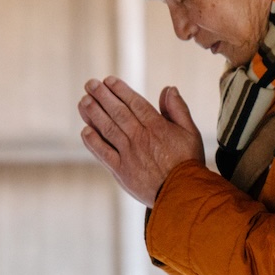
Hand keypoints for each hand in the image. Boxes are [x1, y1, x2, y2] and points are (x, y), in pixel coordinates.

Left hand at [78, 77, 205, 205]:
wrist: (183, 194)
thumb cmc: (188, 163)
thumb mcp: (190, 132)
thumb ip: (178, 109)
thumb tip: (168, 88)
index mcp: (157, 127)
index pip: (134, 103)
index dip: (119, 90)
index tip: (108, 80)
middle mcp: (140, 138)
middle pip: (117, 112)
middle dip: (102, 96)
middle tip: (90, 84)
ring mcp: (129, 154)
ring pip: (107, 128)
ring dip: (94, 113)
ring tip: (84, 101)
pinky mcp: (121, 171)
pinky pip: (103, 153)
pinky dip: (93, 141)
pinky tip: (85, 130)